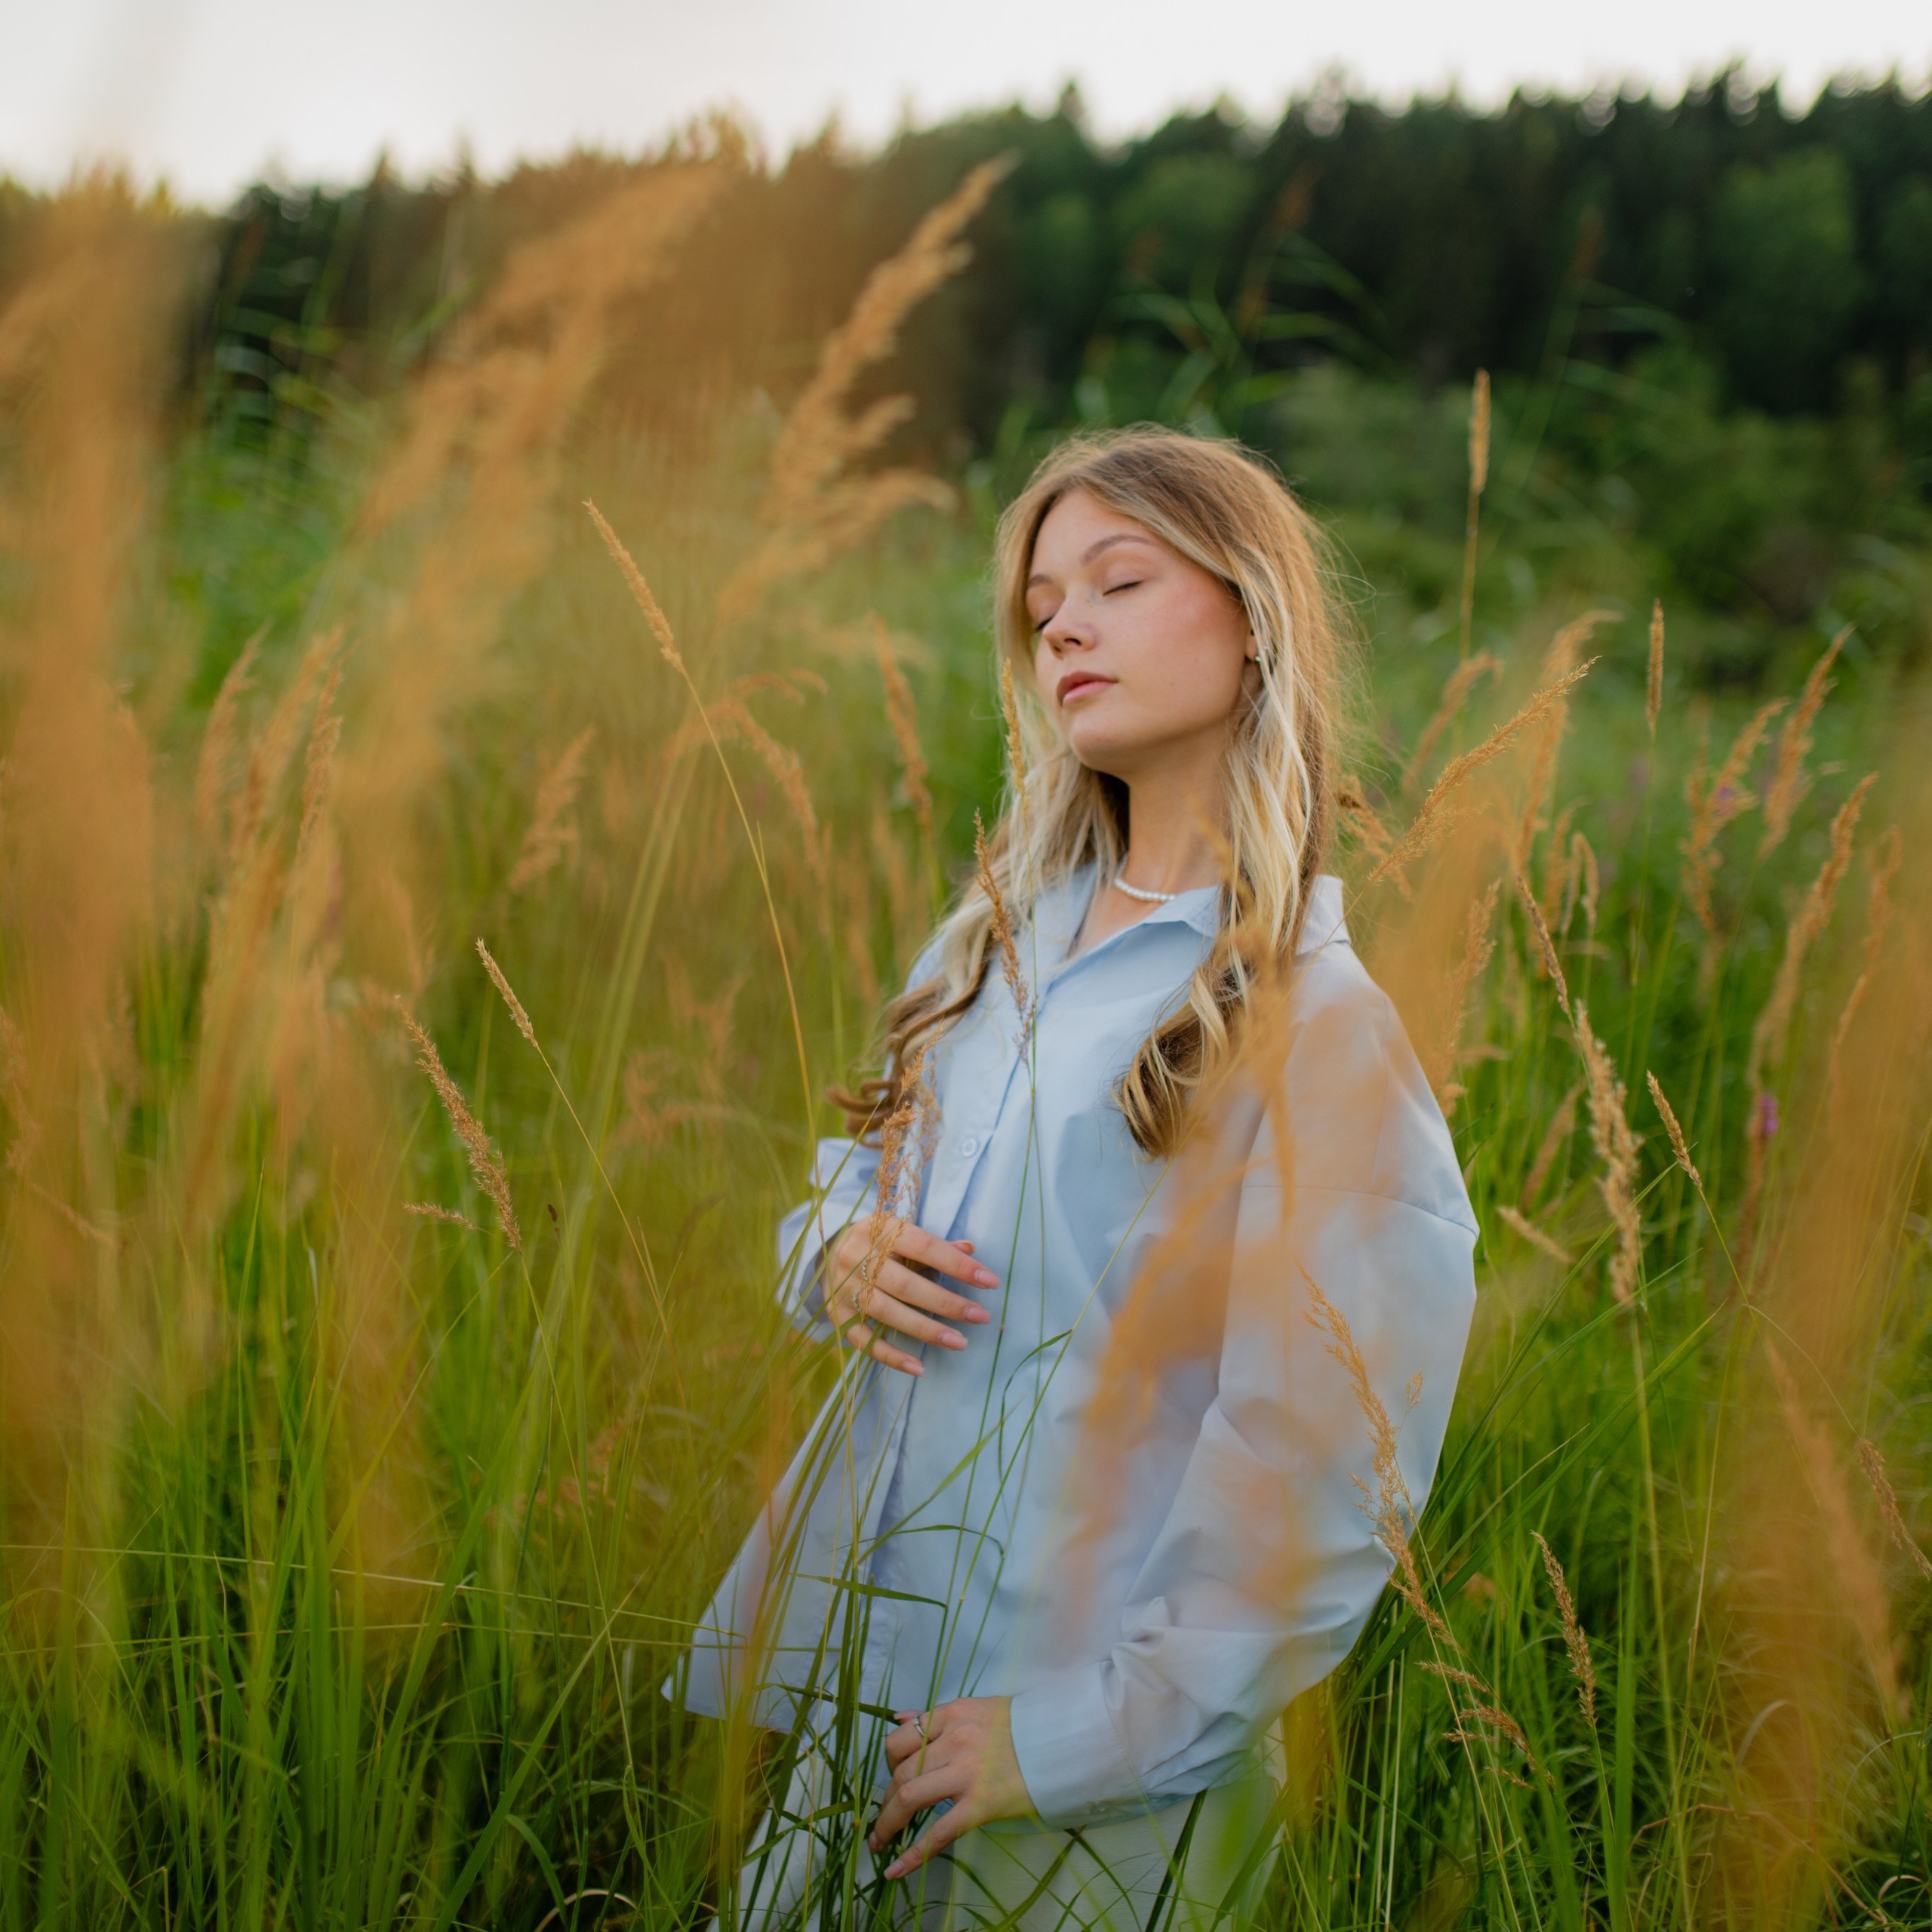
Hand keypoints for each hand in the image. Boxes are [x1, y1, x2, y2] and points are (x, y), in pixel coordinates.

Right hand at [823, 1213, 998, 1376]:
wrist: (828, 1252)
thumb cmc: (880, 1243)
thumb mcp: (903, 1235)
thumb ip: (936, 1245)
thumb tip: (970, 1249)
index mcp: (879, 1228)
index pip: (925, 1247)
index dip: (958, 1265)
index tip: (990, 1282)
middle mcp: (857, 1256)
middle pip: (906, 1284)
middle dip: (947, 1303)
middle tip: (981, 1317)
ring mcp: (844, 1287)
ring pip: (887, 1312)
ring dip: (926, 1330)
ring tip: (959, 1342)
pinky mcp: (836, 1314)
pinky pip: (863, 1340)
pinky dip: (890, 1356)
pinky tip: (918, 1367)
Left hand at [868, 1697, 1033, 1877]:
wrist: (1064, 1742)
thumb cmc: (1024, 1725)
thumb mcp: (978, 1708)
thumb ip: (939, 1716)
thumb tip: (901, 1718)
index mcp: (953, 1713)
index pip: (903, 1737)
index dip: (889, 1761)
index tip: (891, 1777)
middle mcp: (954, 1740)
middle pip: (901, 1770)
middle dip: (886, 1798)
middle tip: (885, 1816)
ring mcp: (966, 1773)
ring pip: (910, 1797)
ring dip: (888, 1822)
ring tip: (880, 1841)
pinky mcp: (980, 1805)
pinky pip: (939, 1832)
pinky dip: (913, 1855)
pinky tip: (896, 1870)